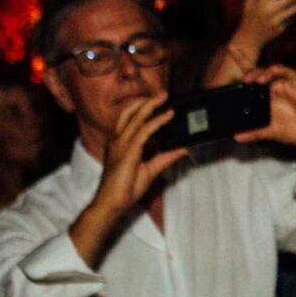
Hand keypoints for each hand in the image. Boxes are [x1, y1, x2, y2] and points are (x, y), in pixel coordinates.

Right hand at [91, 93, 187, 215]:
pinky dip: (157, 122)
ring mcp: (121, 144)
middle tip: (162, 94)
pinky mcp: (128, 151)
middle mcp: (118, 140)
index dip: (141, 107)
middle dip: (146, 101)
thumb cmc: (125, 188)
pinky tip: (167, 116)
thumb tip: (182, 149)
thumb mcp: (150, 170)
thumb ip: (165, 158)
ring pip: (136, 117)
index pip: (128, 119)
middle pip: (130, 112)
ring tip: (164, 98)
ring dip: (151, 106)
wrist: (113, 203)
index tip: (155, 101)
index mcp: (119, 143)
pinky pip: (144, 131)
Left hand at [236, 65, 295, 150]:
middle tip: (244, 81)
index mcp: (264, 95)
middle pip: (259, 71)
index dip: (241, 61)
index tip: (230, 48)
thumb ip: (254, 133)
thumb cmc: (291, 131)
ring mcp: (285, 85)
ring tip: (255, 81)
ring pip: (271, 70)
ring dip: (262, 72)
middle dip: (249, 71)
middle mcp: (273, 88)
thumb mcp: (269, 132)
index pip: (250, 75)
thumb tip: (236, 136)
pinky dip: (278, 70)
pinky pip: (288, 72)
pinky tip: (272, 73)